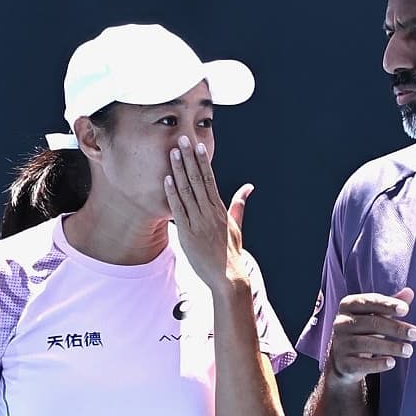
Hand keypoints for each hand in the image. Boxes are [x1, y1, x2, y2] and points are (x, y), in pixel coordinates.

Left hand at [164, 134, 250, 289]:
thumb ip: (238, 205)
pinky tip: (167, 179)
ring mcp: (198, 222)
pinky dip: (172, 193)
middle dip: (189, 158)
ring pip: (187, 190)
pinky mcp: (188, 233)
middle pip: (198, 179)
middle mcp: (209, 212)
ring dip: (179, 170)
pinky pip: (179, 209)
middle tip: (182, 139)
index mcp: (219, 209)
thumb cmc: (231, 252)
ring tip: (173, 152)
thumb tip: (248, 187)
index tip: (198, 146)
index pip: (210, 179)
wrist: (228, 276)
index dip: (203, 161)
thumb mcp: (236, 226)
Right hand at [327, 288, 415, 383]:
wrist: (343, 358)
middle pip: (370, 323)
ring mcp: (340, 343)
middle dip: (395, 328)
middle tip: (415, 334)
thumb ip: (391, 304)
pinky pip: (360, 364)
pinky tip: (392, 362)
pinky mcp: (343, 363)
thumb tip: (410, 292)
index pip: (368, 302)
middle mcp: (341, 323)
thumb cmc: (363, 331)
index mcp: (348, 305)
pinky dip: (377, 364)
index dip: (387, 305)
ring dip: (390, 347)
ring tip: (408, 350)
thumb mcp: (375, 315)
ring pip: (366, 343)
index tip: (405, 310)